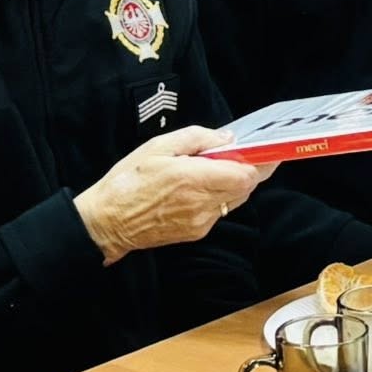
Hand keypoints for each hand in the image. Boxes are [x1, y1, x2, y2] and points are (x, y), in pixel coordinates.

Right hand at [73, 126, 267, 265]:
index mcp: (193, 179)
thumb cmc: (128, 181)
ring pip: (235, 199)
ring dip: (236, 183)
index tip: (265, 148)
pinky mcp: (196, 233)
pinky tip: (206, 184)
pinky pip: (220, 211)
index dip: (259, 161)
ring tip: (224, 166)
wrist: (106, 222)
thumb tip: (227, 139)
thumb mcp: (159, 146)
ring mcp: (200, 221)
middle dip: (251, 169)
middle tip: (249, 153)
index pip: (245, 175)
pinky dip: (221, 195)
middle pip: (246, 188)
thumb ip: (198, 138)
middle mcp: (201, 204)